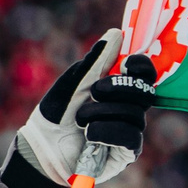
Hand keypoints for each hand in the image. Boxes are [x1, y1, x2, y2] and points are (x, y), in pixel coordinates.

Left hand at [17, 34, 152, 184]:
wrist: (42, 147)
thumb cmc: (56, 114)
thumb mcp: (74, 83)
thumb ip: (95, 61)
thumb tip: (117, 34)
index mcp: (119, 88)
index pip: (144, 73)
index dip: (142, 65)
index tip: (126, 63)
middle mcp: (129, 108)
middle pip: (145, 91)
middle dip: (119, 88)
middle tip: (94, 92)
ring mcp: (130, 130)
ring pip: (135, 114)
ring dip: (102, 113)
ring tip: (81, 120)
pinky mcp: (126, 153)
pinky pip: (130, 137)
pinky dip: (107, 132)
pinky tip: (90, 135)